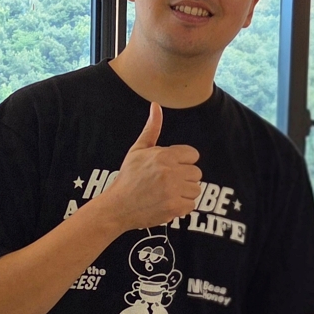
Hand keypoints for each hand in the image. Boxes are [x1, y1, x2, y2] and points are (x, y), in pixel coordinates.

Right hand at [101, 102, 201, 230]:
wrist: (117, 206)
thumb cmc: (128, 178)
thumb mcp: (137, 150)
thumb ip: (152, 129)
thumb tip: (156, 105)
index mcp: (164, 155)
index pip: (193, 155)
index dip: (182, 162)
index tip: (169, 169)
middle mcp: (170, 172)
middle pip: (196, 173)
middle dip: (183, 178)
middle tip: (166, 183)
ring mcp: (173, 191)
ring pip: (196, 190)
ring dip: (184, 193)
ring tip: (166, 194)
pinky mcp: (174, 207)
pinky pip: (191, 205)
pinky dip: (181, 207)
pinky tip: (166, 204)